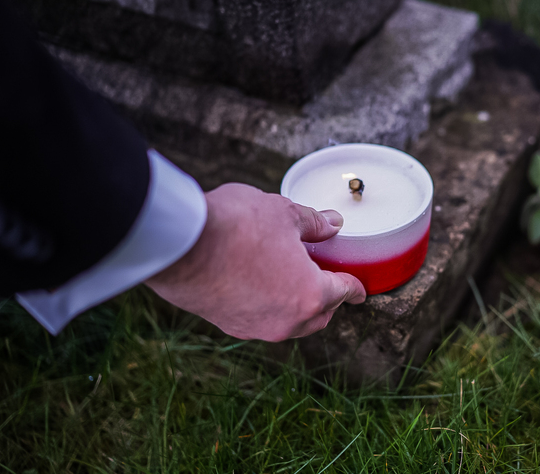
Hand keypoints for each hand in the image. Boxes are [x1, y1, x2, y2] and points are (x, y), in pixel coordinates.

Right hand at [145, 183, 365, 340]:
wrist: (179, 245)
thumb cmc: (237, 226)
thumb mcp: (284, 213)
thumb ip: (314, 223)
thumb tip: (332, 225)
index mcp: (310, 295)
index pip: (343, 292)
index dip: (355, 286)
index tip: (360, 290)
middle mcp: (287, 321)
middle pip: (320, 315)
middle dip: (328, 298)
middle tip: (325, 275)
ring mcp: (256, 327)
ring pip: (290, 323)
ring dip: (298, 305)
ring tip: (292, 279)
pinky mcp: (228, 325)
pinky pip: (261, 320)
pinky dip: (270, 307)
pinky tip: (261, 285)